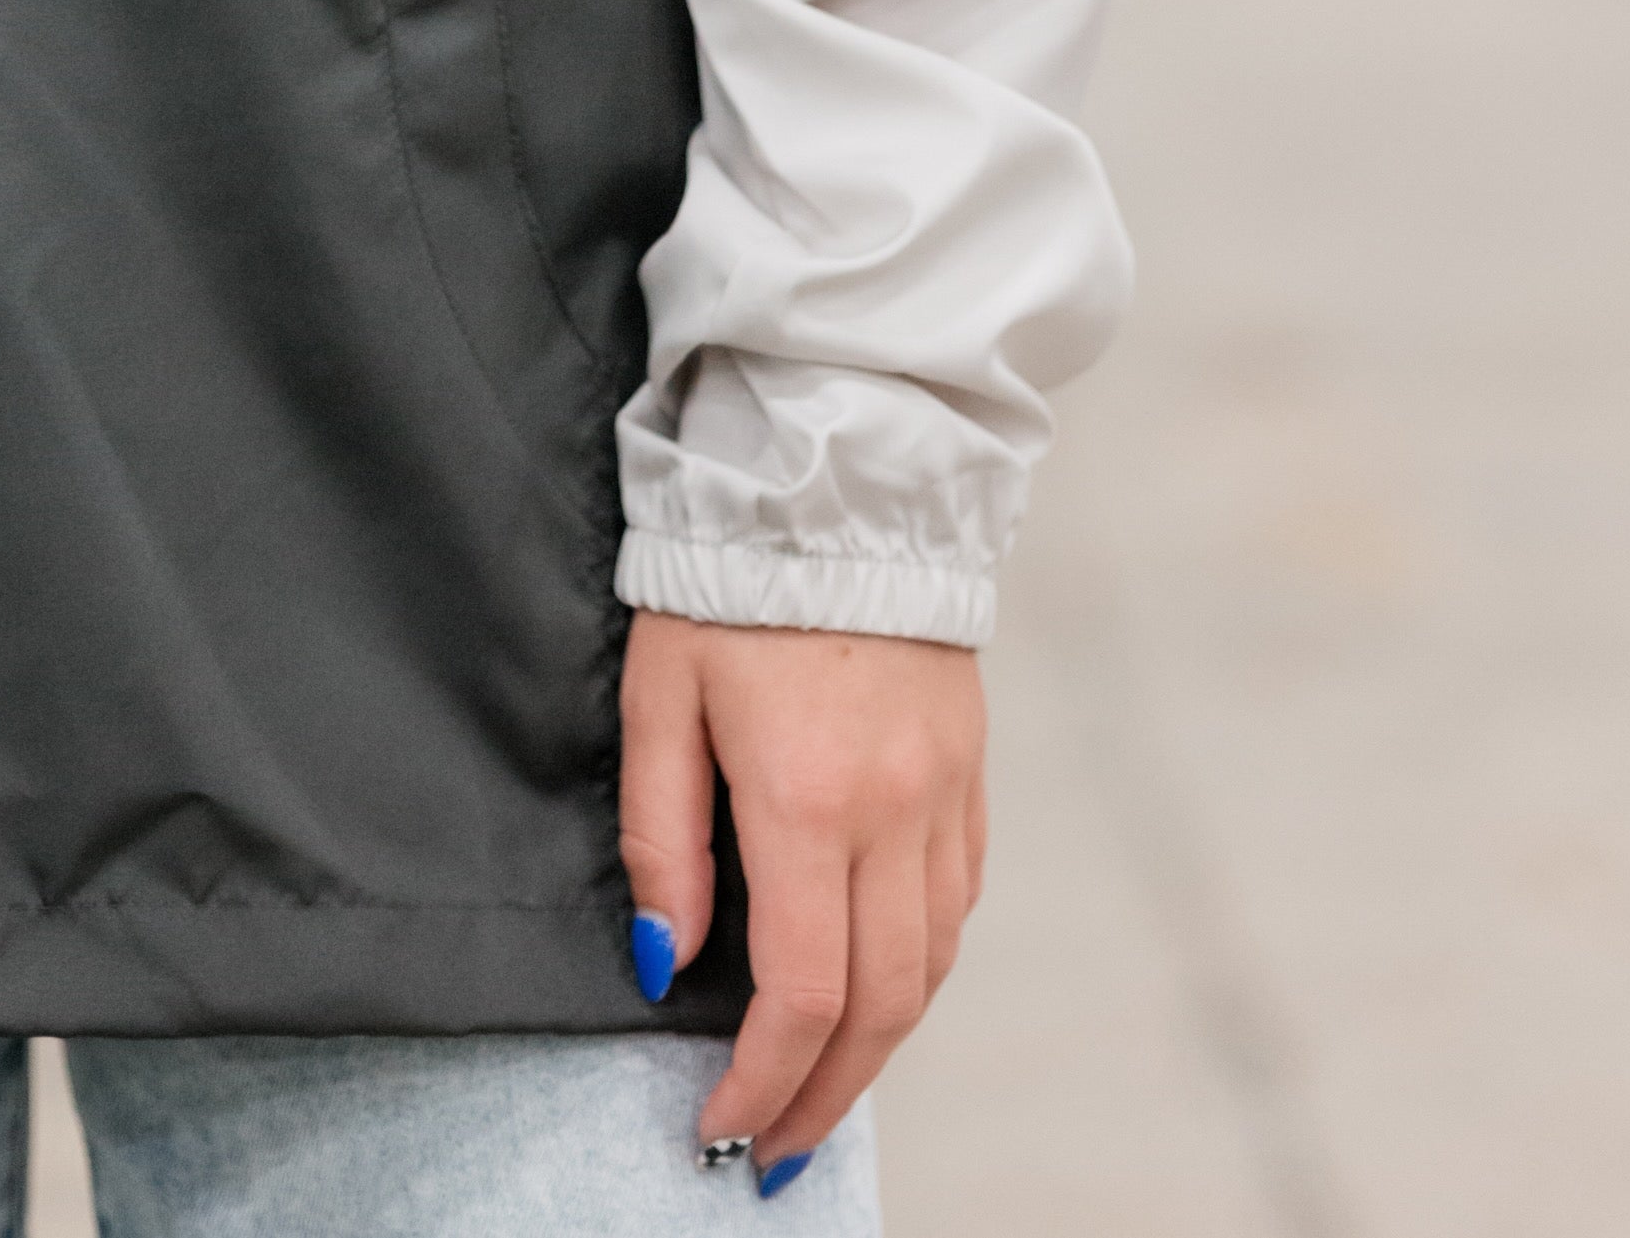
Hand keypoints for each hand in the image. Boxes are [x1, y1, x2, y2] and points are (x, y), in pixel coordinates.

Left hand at [618, 612, 985, 1179]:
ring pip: (932, 965)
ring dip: (879, 1044)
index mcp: (808, 799)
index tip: (723, 1128)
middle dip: (827, 1096)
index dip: (764, 1080)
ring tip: (821, 1088)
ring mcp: (945, 793)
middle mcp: (894, 811)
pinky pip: (958, 901)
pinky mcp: (971, 769)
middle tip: (779, 1151)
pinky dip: (920, 964)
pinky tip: (876, 985)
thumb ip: (663, 836)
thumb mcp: (658, 694)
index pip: (800, 991)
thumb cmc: (727, 578)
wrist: (837, 478)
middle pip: (882, 1006)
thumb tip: (667, 963)